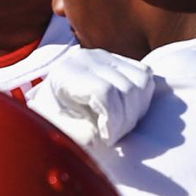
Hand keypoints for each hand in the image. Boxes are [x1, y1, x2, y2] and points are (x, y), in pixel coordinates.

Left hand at [27, 49, 154, 146]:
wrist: (49, 100)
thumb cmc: (51, 117)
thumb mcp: (56, 129)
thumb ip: (77, 135)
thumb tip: (99, 139)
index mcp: (67, 73)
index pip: (105, 92)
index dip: (113, 119)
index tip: (108, 139)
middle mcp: (89, 59)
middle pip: (127, 88)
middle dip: (126, 120)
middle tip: (114, 137)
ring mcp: (108, 56)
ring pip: (142, 81)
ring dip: (137, 110)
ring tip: (120, 126)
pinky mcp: (122, 59)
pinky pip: (146, 75)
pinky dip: (143, 97)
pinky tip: (128, 112)